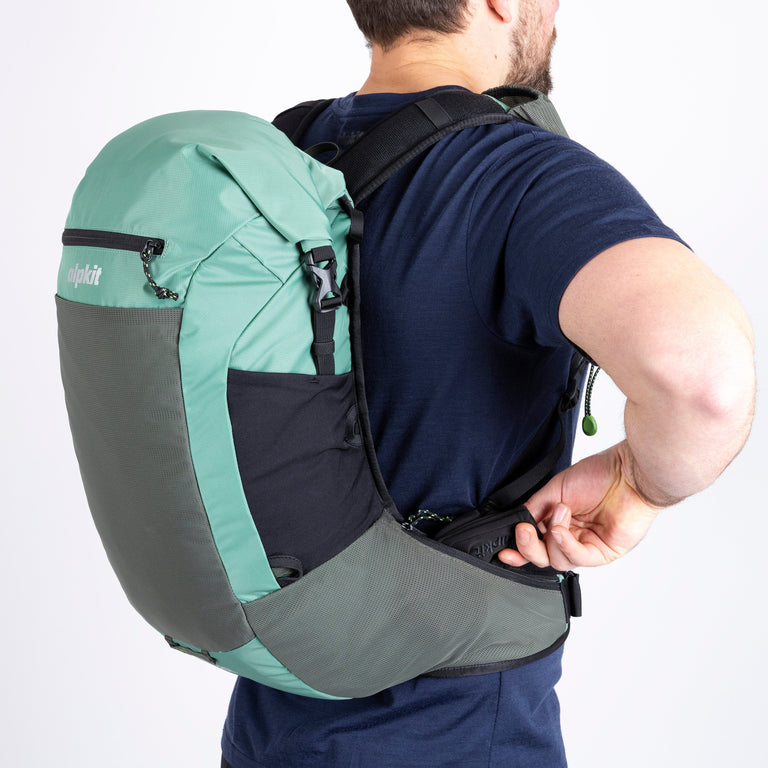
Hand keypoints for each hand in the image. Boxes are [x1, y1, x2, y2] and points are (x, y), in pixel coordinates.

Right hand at [497, 442, 662, 570]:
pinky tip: (562, 530)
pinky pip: (578, 558)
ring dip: (553, 536)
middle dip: (528, 547)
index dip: (519, 550)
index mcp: (558, 522)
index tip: (505, 550)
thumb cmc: (600, 474)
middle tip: (524, 531)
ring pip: (558, 560)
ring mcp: (586, 546)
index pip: (535, 543)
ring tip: (562, 511)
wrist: (628, 473)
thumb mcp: (556, 489)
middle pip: (542, 557)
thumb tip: (517, 523)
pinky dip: (565, 544)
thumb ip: (535, 507)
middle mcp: (571, 536)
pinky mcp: (602, 553)